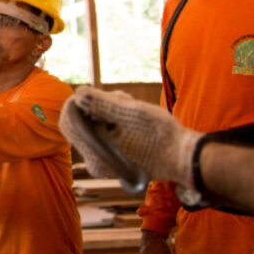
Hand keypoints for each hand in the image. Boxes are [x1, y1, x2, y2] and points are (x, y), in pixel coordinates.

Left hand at [59, 86, 201, 187]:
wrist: (184, 158)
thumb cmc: (161, 137)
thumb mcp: (132, 114)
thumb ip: (102, 104)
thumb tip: (78, 93)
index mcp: (96, 155)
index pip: (69, 123)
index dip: (76, 103)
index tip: (92, 93)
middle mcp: (96, 161)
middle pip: (82, 122)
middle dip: (97, 105)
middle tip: (120, 98)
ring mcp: (104, 160)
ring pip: (94, 124)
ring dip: (109, 110)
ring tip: (131, 104)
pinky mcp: (113, 156)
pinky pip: (104, 131)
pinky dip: (114, 120)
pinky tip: (131, 115)